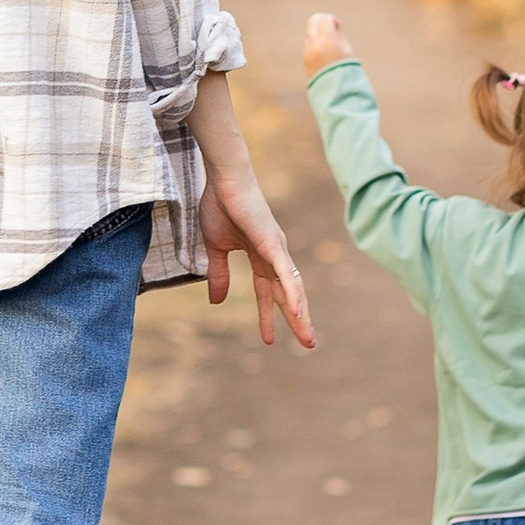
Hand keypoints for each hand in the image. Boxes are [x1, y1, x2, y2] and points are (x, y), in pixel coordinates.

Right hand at [199, 152, 317, 349]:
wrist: (224, 179)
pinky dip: (291, 294)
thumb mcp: (214, 249)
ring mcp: (276, 250)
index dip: (268, 316)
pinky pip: (284, 274)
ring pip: (291, 289)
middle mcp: (274, 255)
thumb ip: (218, 275)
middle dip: (297, 321)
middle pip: (287, 295)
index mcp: (260, 256)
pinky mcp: (272, 244)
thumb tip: (216, 302)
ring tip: (308, 338)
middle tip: (309, 344)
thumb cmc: (220, 206)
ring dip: (300, 315)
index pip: (266, 292)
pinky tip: (298, 312)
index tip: (268, 340)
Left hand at [302, 10, 354, 73]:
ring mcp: (308, 54)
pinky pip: (309, 47)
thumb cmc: (347, 70)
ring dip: (318, 35)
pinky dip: (316, 46)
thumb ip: (338, 35)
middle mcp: (315, 46)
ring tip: (330, 47)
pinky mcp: (305, 61)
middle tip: (330, 28)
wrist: (337, 93)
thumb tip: (331, 26)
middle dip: (321, 21)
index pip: (324, 19)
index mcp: (328, 42)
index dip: (332, 19)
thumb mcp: (347, 49)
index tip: (338, 25)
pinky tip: (325, 57)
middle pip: (312, 22)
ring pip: (310, 35)